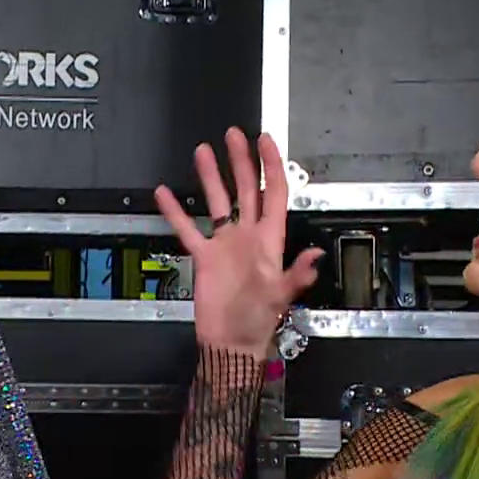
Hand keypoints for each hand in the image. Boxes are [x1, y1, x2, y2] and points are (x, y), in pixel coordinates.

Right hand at [155, 128, 323, 357]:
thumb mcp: (281, 297)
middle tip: (234, 135)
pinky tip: (165, 194)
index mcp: (270, 241)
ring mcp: (226, 245)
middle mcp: (248, 237)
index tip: (265, 142)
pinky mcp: (205, 258)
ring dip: (212, 176)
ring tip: (203, 151)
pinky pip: (188, 229)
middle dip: (241, 161)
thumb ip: (297, 275)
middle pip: (247, 189)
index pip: (274, 193)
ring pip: (218, 201)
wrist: (230, 344)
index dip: (271, 166)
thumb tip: (314, 257)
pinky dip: (176, 212)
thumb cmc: (258, 322)